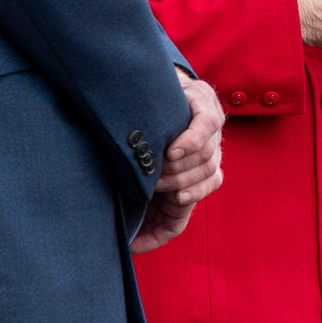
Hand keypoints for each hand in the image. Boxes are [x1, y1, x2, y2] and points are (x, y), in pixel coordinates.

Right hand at [131, 71, 224, 252]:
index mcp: (190, 177)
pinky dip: (191, 142)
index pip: (179, 217)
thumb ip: (130, 193)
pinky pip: (206, 127)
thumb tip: (110, 232)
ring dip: (180, 170)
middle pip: (204, 182)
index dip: (160, 231)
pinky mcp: (205, 105)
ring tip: (156, 167)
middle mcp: (206, 155)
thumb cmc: (137, 132)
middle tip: (151, 186)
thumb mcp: (134, 170)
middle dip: (176, 189)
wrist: (147, 81)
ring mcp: (211, 131)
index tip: (135, 241)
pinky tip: (173, 149)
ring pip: (208, 160)